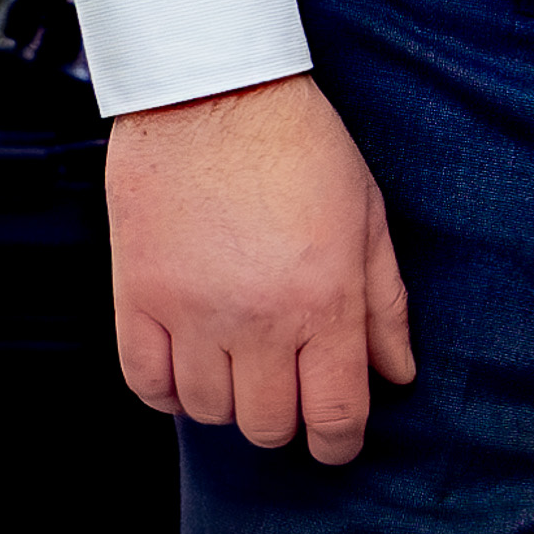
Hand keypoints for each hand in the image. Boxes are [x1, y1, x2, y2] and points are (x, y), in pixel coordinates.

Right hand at [104, 74, 414, 462]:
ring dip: (229, 402)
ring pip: (208, 411)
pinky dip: (169, 392)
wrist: (211, 89)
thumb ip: (384, 304)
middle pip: (268, 424)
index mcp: (324, 300)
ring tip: (241, 366)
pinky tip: (189, 368)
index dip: (339, 443)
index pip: (334, 414)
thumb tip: (396, 374)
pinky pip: (146, 383)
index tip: (337, 444)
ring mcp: (190, 311)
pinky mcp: (136, 297)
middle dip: (286, 420)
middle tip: (289, 391)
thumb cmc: (298, 143)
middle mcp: (256, 318)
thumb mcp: (367, 216)